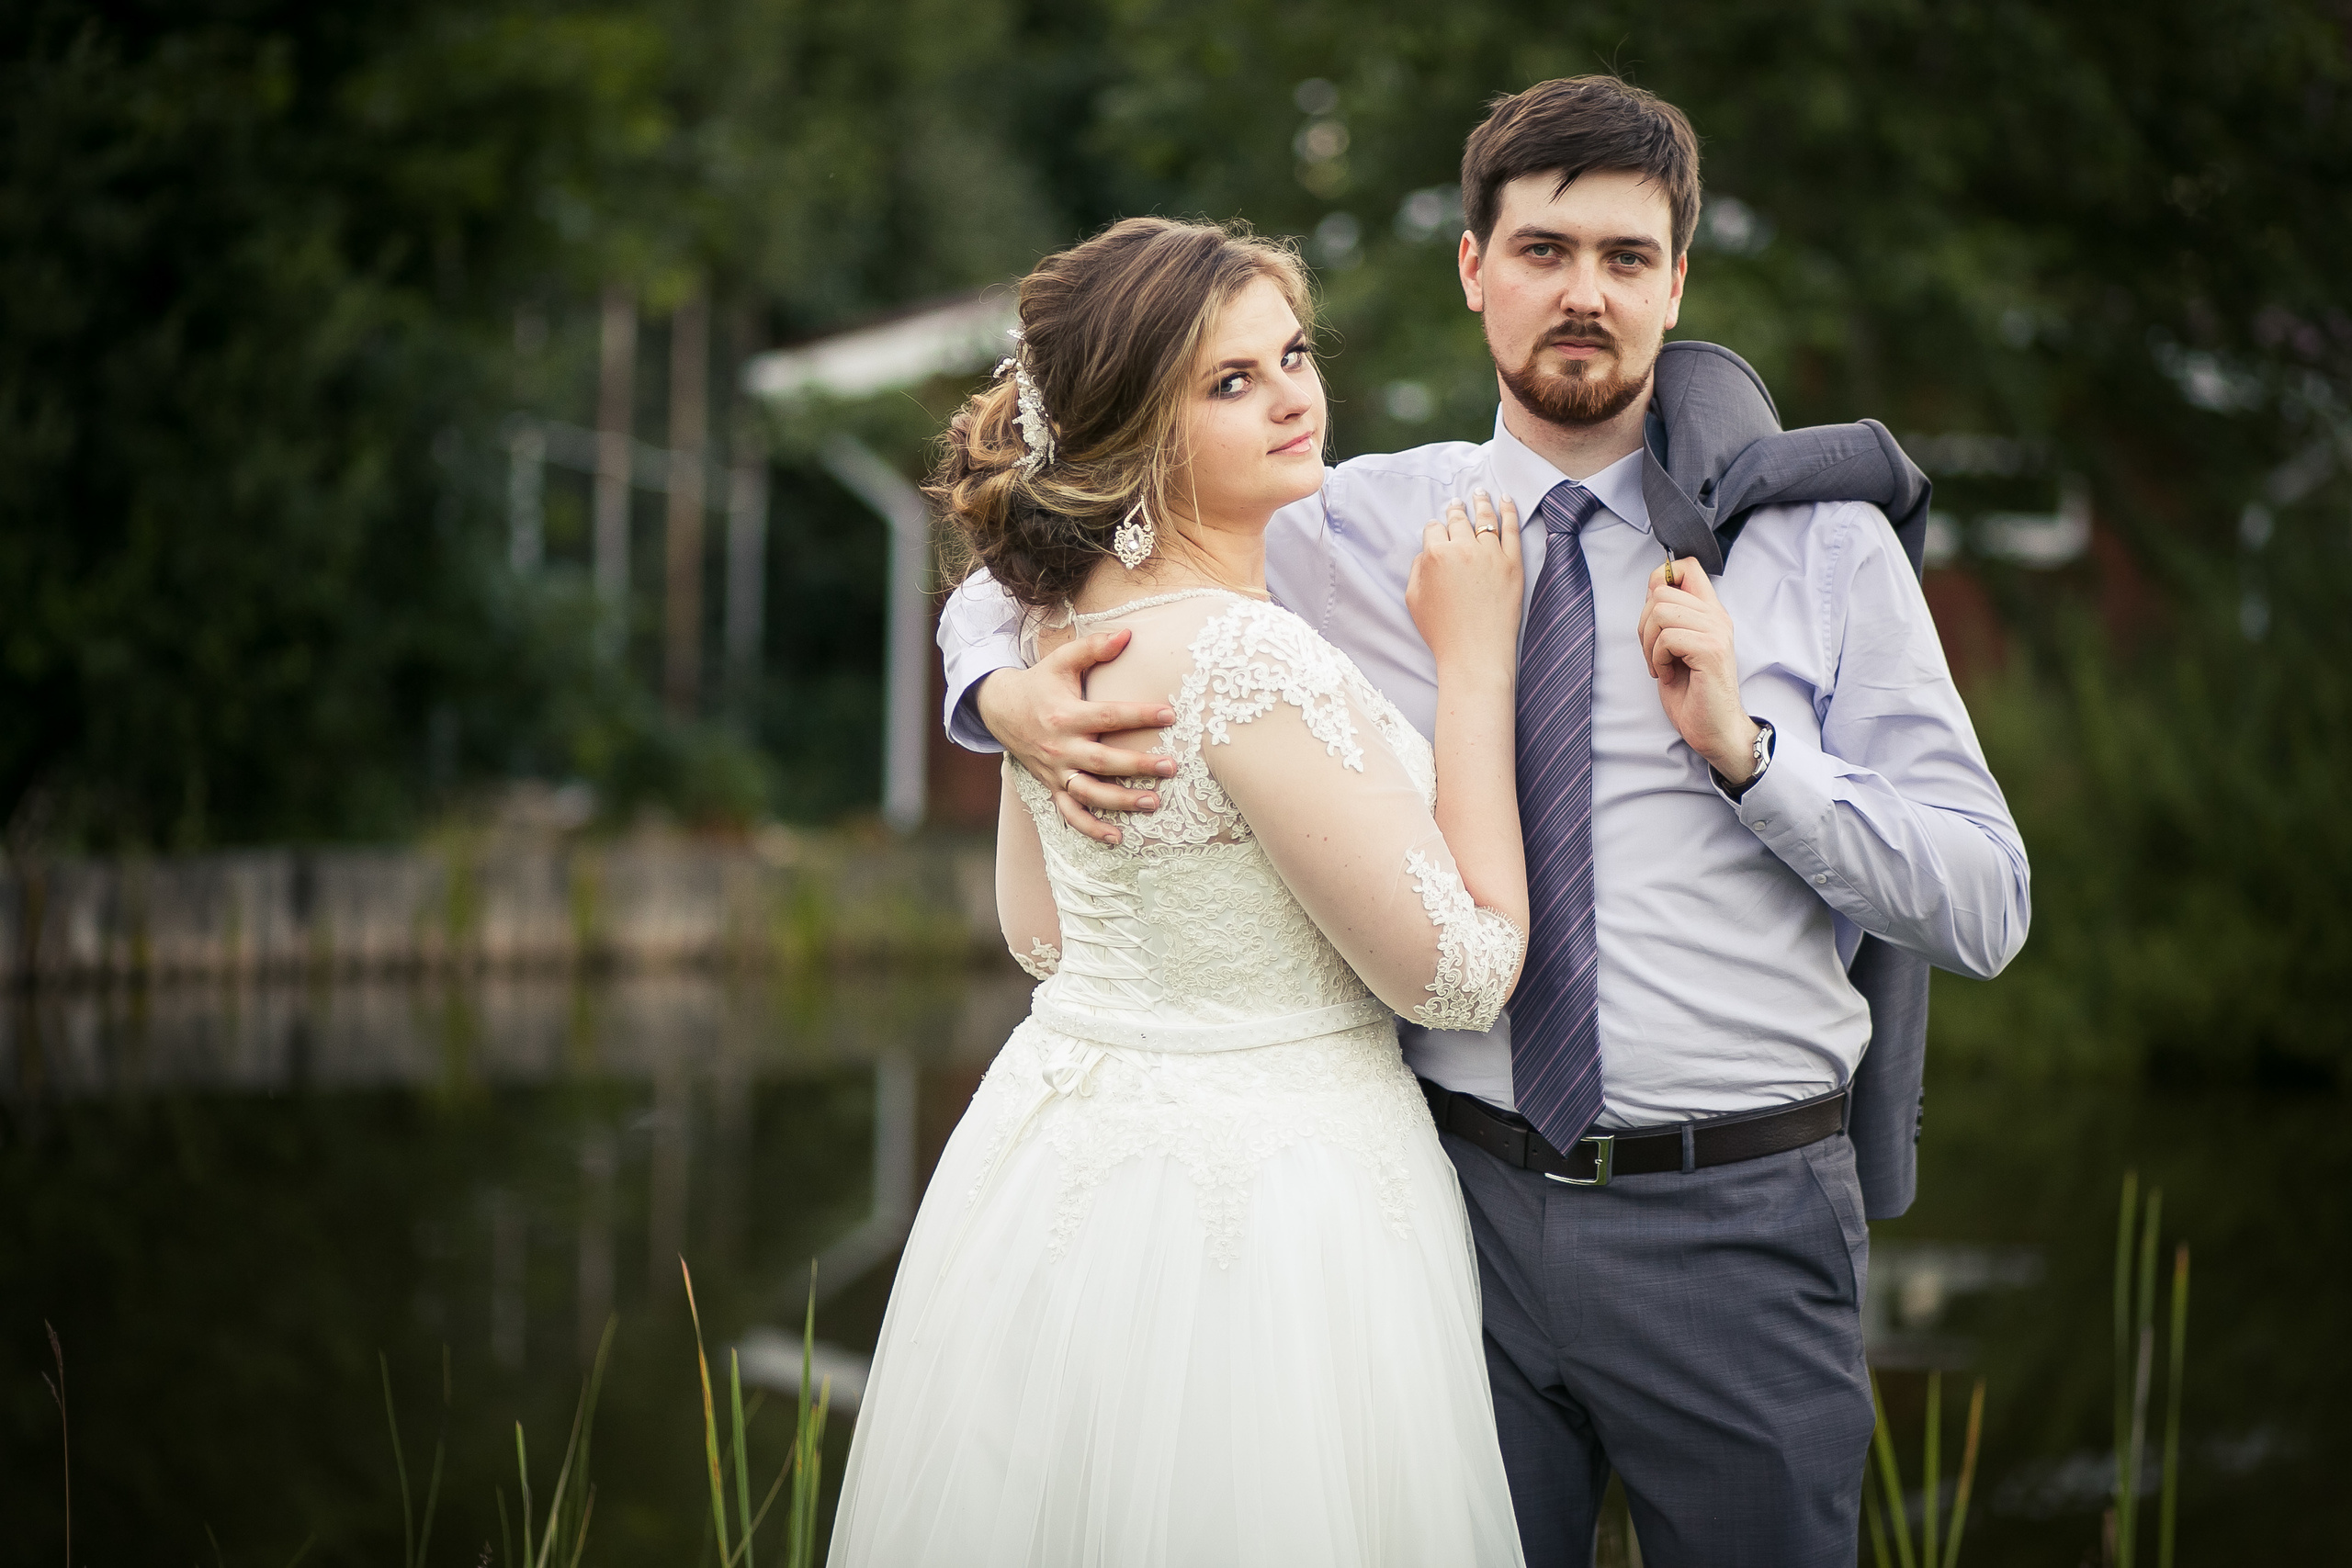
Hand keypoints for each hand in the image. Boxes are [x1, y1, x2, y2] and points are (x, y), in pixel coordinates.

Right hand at [973, 627, 1176, 845]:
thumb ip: (1094, 648)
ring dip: (1120, 802)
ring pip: (1088, 793)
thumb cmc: (1040, 683)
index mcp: (1065, 715)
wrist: (1000, 709)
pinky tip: (1118, 837)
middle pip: (1102, 762)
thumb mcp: (1063, 661)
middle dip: (1136, 766)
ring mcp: (1055, 771)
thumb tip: (1128, 634)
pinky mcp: (1052, 786)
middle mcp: (1060, 747)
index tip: (1169, 714)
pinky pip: (1070, 813)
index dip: (1138, 715)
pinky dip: (1091, 828)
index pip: (1107, 716)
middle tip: (1170, 766)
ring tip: (1153, 803)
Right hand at [1406, 489, 1524, 676]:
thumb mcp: (1413, 600)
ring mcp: (1490, 554)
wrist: (1475, 653)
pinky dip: (1509, 510)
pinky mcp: (1513, 563)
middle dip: (1455, 509)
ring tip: (1480, 492)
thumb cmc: (1442, 632)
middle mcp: (1462, 549)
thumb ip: (1416, 570)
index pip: (1433, 530)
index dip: (1433, 529)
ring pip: (1484, 518)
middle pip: (1457, 520)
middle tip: (1457, 502)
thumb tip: (1426, 552)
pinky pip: (1511, 528)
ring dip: (1481, 502)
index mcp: (1435, 556)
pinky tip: (1505, 500)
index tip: (1437, 529)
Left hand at [1635, 557, 1760, 782]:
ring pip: (1660, 611)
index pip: (1688, 566)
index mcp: (1709, 612)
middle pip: (1662, 589)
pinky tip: (1667, 674)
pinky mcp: (1710, 650)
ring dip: (1648, 643)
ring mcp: (1716, 631)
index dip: (1661, 579)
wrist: (1713, 729)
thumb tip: (1652, 586)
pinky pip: (1667, 638)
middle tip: (1652, 652)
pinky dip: (1657, 659)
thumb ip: (1668, 616)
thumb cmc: (1692, 692)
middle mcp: (1717, 616)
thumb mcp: (1673, 647)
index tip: (1654, 613)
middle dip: (1643, 623)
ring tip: (1659, 665)